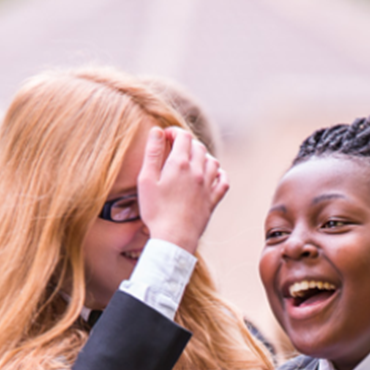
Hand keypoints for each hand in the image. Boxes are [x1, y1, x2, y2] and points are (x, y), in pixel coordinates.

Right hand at [136, 127, 227, 256]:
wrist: (174, 238)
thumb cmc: (156, 211)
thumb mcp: (146, 180)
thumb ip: (152, 153)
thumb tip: (157, 131)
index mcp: (179, 164)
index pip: (183, 136)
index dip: (174, 132)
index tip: (166, 136)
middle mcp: (198, 171)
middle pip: (198, 147)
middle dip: (187, 143)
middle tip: (176, 148)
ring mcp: (208, 186)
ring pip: (213, 161)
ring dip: (203, 156)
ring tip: (192, 160)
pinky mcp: (213, 200)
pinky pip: (223, 181)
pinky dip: (219, 174)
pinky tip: (213, 175)